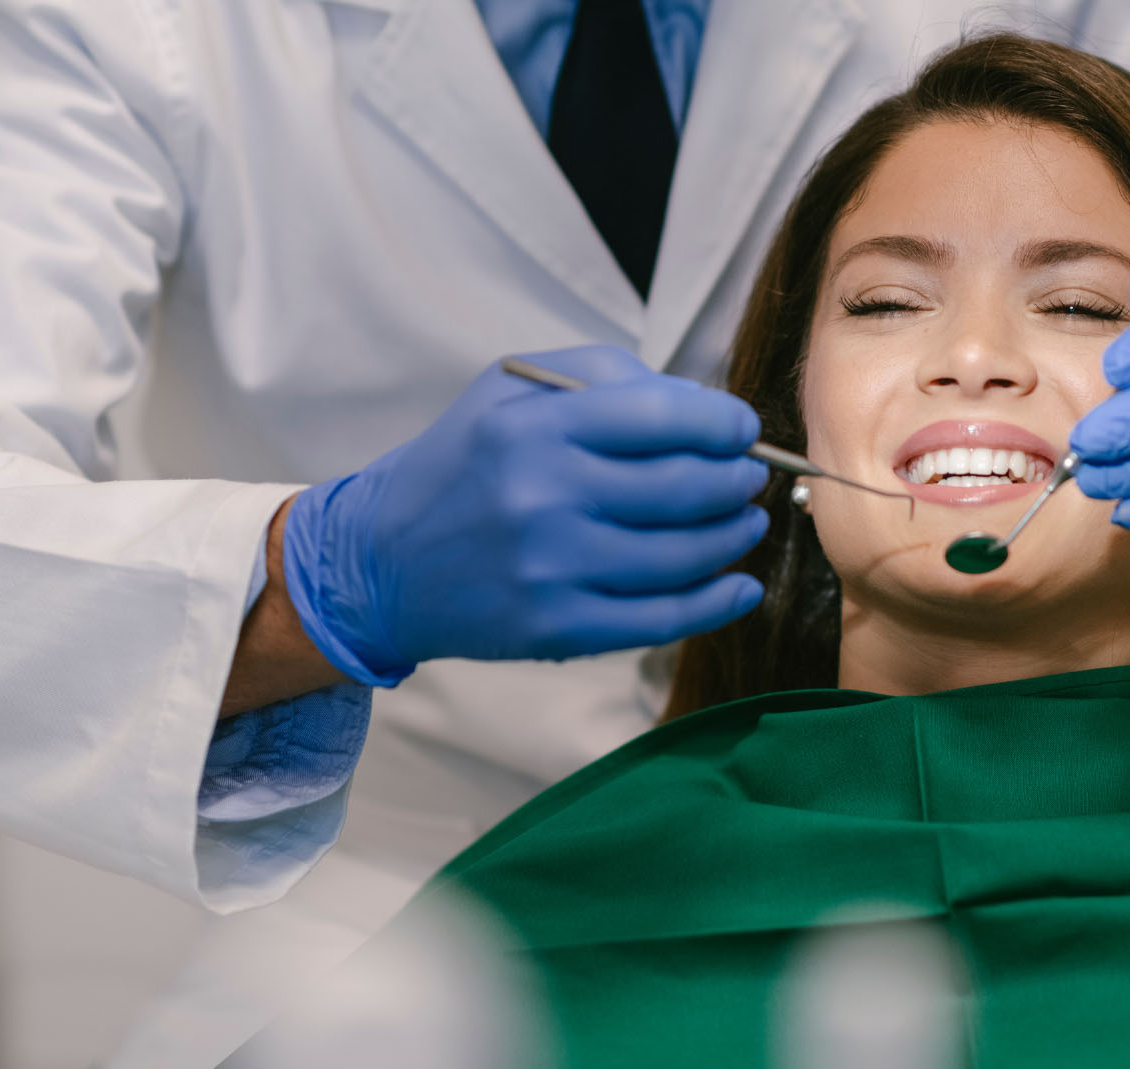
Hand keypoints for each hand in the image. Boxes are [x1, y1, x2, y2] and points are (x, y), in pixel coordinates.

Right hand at [280, 345, 770, 683]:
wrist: (380, 563)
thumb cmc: (462, 466)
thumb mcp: (509, 392)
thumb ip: (604, 379)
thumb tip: (702, 407)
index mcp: (535, 428)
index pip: (663, 416)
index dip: (723, 423)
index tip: (742, 429)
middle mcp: (544, 497)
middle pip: (686, 487)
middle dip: (736, 480)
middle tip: (748, 478)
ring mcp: (553, 569)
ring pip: (684, 554)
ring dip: (734, 536)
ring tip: (744, 523)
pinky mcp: (557, 629)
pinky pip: (663, 618)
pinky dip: (717, 603)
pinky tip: (740, 586)